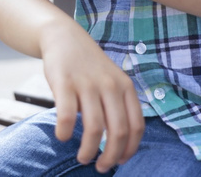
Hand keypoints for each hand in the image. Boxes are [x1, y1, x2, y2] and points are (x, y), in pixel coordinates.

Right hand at [40, 19, 144, 172]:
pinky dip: (65, 134)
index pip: (136, 126)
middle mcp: (109, 85)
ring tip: (83, 157)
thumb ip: (118, 105)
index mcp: (125, 86)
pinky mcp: (64, 83)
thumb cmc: (90, 66)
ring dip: (89, 151)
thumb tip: (121, 145)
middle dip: (111, 157)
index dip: (130, 149)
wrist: (64, 37)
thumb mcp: (112, 80)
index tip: (121, 161)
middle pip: (118, 132)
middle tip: (101, 167)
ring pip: (94, 129)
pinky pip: (67, 117)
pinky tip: (63, 137)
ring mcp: (87, 83)